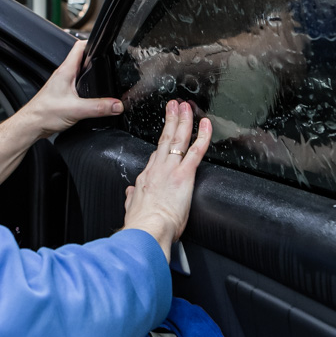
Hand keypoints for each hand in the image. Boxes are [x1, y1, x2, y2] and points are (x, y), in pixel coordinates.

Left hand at [19, 40, 122, 137]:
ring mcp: (62, 84)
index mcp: (66, 71)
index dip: (92, 42)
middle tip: (108, 64)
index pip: (79, 47)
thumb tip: (117, 105)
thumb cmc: (44, 113)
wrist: (32, 125)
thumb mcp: (77, 110)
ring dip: (90, 74)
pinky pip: (77, 85)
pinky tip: (91, 97)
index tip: (104, 45)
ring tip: (102, 79)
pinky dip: (85, 87)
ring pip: (79, 73)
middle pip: (82, 59)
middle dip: (96, 60)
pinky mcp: (62, 94)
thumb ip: (99, 107)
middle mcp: (63, 75)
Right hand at [123, 100, 212, 258]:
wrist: (148, 230)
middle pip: (164, 139)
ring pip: (178, 138)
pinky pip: (196, 150)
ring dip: (183, 120)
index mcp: (145, 179)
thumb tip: (129, 194)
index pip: (155, 157)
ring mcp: (170, 169)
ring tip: (186, 107)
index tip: (165, 137)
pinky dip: (202, 136)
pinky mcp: (184, 175)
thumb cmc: (142, 225)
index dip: (161, 145)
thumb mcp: (131, 209)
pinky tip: (206, 125)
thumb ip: (131, 199)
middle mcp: (157, 169)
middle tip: (174, 106)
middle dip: (170, 120)